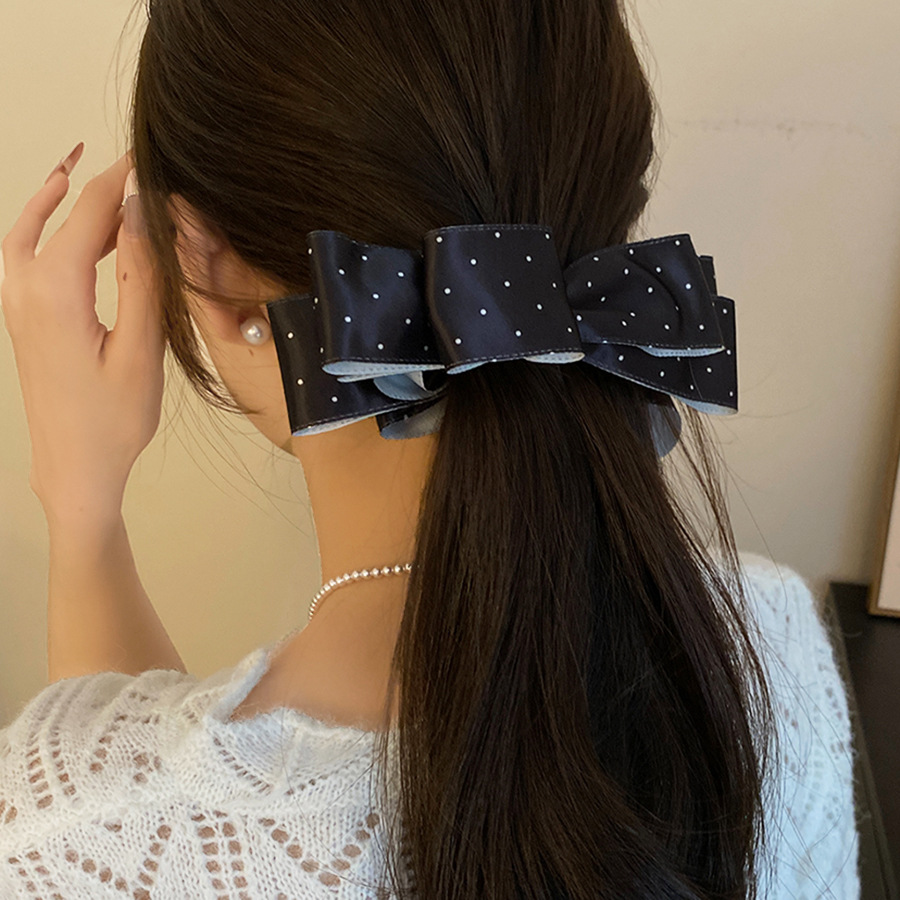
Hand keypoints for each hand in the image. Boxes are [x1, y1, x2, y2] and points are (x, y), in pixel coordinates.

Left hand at [1, 149, 163, 524]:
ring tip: (108, 185)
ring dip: (66, 202)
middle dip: (94, 184)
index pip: (89, 211)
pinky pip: (27, 255)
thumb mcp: (141, 348)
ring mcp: (16, 303)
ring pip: (32, 231)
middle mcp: (25, 288)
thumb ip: (141, 277)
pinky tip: (83, 234)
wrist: (74, 467)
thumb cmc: (113, 419)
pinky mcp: (22, 318)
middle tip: (135, 167)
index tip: (150, 155)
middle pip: (57, 214)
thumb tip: (142, 215)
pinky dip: (51, 231)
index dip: (121, 179)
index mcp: (55, 291)